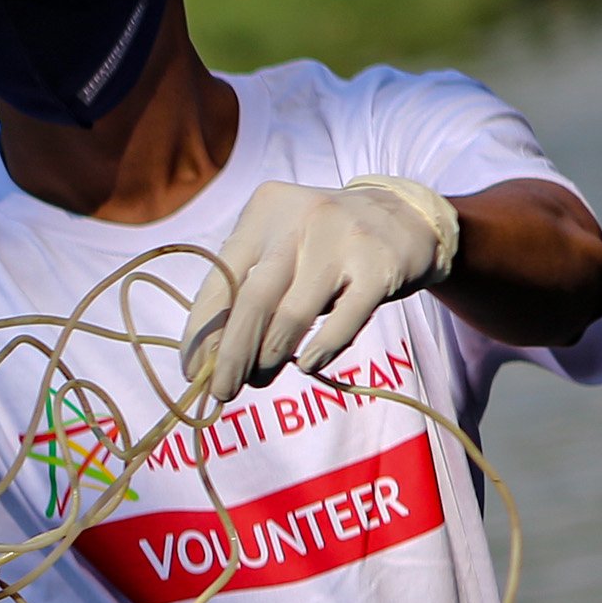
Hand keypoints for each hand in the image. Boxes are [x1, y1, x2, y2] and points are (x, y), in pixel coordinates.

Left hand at [185, 175, 459, 404]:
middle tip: (223, 391)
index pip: (221, 279)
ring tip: (262, 378)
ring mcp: (342, 241)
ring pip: (293, 315)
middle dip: (232, 355)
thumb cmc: (326, 246)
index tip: (193, 371)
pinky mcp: (378, 267)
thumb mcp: (284, 247)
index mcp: (265, 212)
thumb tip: (210, 356)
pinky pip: (341, 322)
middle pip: (253, 300)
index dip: (202, 331)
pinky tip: (307, 365)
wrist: (408, 217)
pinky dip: (320, 351)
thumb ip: (249, 286)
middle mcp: (300, 219)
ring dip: (270, 358)